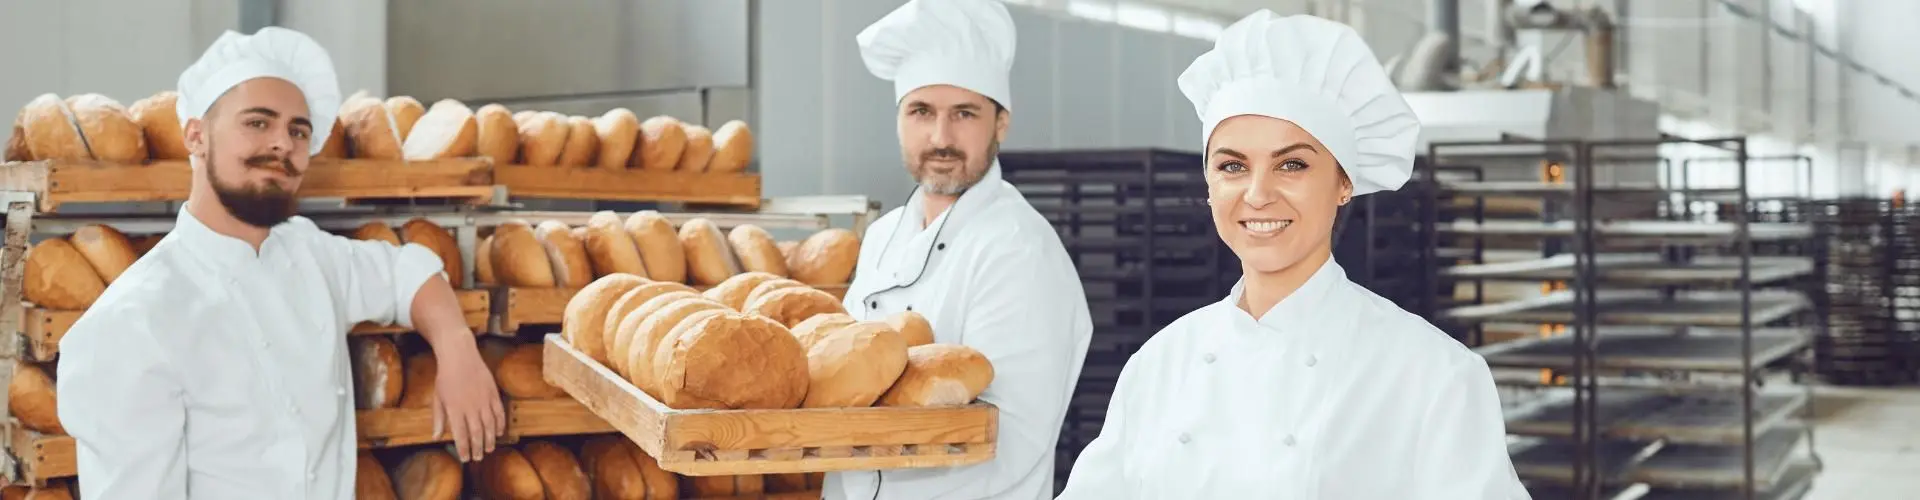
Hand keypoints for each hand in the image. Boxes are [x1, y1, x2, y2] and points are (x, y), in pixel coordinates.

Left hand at [430, 341, 505, 461]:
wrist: (460, 356)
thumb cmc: (445, 377)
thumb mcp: (437, 398)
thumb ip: (439, 419)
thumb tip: (436, 437)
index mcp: (454, 409)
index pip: (461, 435)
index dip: (463, 449)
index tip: (465, 458)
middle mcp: (470, 407)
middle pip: (477, 434)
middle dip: (478, 448)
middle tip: (479, 457)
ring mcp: (484, 400)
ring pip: (490, 426)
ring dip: (490, 439)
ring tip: (489, 449)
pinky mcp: (493, 393)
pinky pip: (499, 413)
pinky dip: (500, 424)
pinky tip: (499, 432)